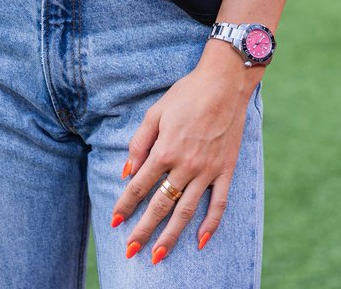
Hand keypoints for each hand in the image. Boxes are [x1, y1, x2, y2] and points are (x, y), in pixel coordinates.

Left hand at [110, 55, 259, 263]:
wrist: (224, 83)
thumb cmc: (187, 93)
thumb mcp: (156, 112)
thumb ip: (139, 142)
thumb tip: (126, 171)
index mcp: (165, 150)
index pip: (139, 186)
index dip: (125, 205)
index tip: (114, 222)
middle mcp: (185, 165)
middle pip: (160, 205)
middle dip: (144, 230)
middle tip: (131, 251)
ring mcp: (207, 170)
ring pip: (186, 211)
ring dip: (171, 236)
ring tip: (158, 256)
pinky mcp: (226, 170)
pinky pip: (219, 204)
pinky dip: (210, 225)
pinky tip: (200, 242)